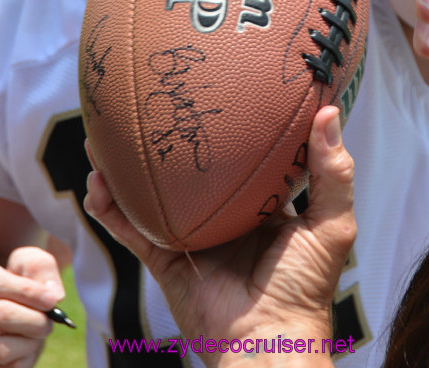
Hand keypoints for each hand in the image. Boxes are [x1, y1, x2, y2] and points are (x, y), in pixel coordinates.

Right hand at [0, 247, 64, 367]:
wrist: (8, 324)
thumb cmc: (18, 289)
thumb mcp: (27, 265)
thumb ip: (39, 267)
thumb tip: (53, 295)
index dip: (26, 291)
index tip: (51, 300)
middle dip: (33, 319)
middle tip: (48, 322)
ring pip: (0, 349)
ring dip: (29, 342)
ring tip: (35, 334)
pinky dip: (24, 359)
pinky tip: (24, 348)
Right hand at [84, 105, 354, 366]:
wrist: (267, 343)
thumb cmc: (305, 288)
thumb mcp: (331, 224)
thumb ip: (332, 171)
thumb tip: (327, 111)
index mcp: (256, 202)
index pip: (236, 153)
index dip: (221, 123)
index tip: (209, 86)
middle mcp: (218, 213)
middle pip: (183, 169)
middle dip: (163, 138)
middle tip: (150, 100)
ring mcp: (187, 235)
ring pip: (147, 193)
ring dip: (123, 167)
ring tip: (103, 136)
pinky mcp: (163, 259)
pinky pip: (129, 228)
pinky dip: (108, 207)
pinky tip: (96, 182)